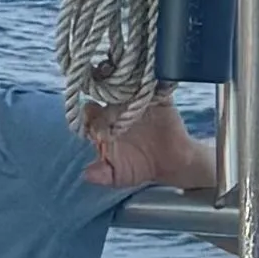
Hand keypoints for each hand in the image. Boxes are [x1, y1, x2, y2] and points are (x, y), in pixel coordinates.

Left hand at [84, 94, 214, 192]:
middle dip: (107, 98)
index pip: (90, 115)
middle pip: (106, 96)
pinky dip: (152, 81)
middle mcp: (116, 108)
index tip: (96, 128)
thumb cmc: (140, 168)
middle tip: (113, 109)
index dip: (90, 119)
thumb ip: (103, 175)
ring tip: (129, 92)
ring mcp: (136, 100)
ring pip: (128, 86)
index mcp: (102, 125)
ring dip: (127, 85)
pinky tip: (150, 86)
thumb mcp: (119, 176)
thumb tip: (87, 174)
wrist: (171, 163)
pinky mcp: (159, 97)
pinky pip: (155, 84)